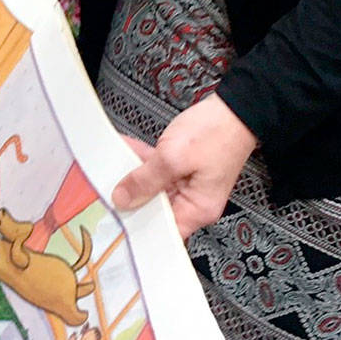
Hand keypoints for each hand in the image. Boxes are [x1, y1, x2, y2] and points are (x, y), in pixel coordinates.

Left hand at [111, 94, 257, 240]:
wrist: (235, 106)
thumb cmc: (217, 132)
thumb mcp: (173, 158)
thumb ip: (145, 180)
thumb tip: (123, 199)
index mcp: (197, 209)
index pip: (163, 233)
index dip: (138, 230)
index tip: (115, 222)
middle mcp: (194, 201)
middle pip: (154, 209)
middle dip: (129, 198)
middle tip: (105, 191)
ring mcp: (188, 184)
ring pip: (152, 187)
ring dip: (133, 176)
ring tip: (110, 167)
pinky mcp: (183, 168)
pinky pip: (157, 170)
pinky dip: (142, 161)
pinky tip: (124, 150)